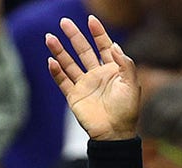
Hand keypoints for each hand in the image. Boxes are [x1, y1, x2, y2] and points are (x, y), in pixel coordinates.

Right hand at [46, 16, 138, 140]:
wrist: (114, 133)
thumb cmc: (127, 110)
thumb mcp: (132, 84)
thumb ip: (125, 64)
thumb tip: (114, 45)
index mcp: (112, 69)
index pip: (103, 46)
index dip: (98, 33)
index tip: (91, 20)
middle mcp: (96, 74)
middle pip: (83, 50)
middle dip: (74, 36)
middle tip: (64, 22)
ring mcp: (84, 85)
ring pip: (69, 63)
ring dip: (59, 51)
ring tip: (49, 37)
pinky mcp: (74, 96)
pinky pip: (62, 81)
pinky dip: (56, 72)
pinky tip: (51, 61)